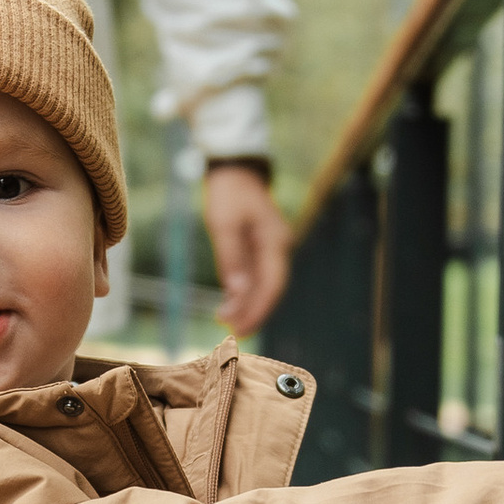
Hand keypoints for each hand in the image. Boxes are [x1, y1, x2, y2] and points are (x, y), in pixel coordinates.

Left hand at [202, 162, 291, 335]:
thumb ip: (231, 258)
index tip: (241, 327)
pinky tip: (230, 305)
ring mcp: (271, 249)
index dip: (259, 310)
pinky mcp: (260, 248)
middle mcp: (279, 248)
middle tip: (232, 332)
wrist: (234, 170)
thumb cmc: (228, 193)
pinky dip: (245, 292)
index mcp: (276, 242)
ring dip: (248, 305)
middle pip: (271, 289)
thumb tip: (237, 293)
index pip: (273, 285)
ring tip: (226, 321)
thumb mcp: (224, 224)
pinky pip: (256, 276)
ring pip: (264, 285)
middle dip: (254, 312)